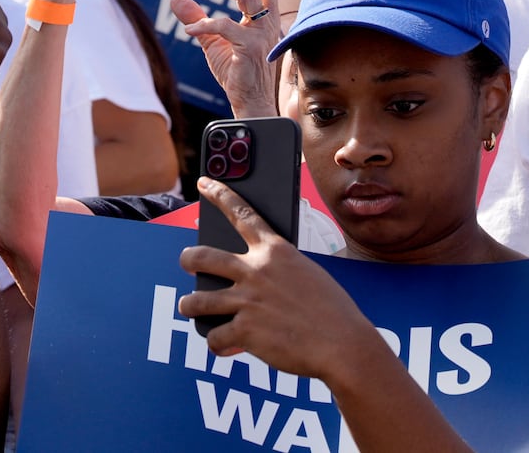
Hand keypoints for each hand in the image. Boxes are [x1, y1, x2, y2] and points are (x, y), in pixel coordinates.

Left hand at [169, 0, 280, 118]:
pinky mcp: (251, 49)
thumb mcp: (211, 40)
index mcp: (261, 14)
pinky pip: (228, 27)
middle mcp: (267, 19)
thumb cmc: (235, 71)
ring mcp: (262, 33)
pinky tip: (190, 28)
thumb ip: (198, 17)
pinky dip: (206, 23)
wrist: (249, 102)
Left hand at [179, 178, 372, 374]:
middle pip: (203, 257)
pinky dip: (218, 343)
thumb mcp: (307, 275)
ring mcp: (247, 301)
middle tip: (187, 260)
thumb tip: (252, 287)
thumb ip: (277, 272)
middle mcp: (256, 271)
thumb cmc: (331, 310)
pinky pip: (214, 337)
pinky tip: (228, 345)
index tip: (204, 183)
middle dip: (188, 258)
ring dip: (189, 306)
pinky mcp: (243, 331)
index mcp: (277, 251)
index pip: (242, 214)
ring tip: (190, 308)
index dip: (220, 195)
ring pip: (195, 301)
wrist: (341, 342)